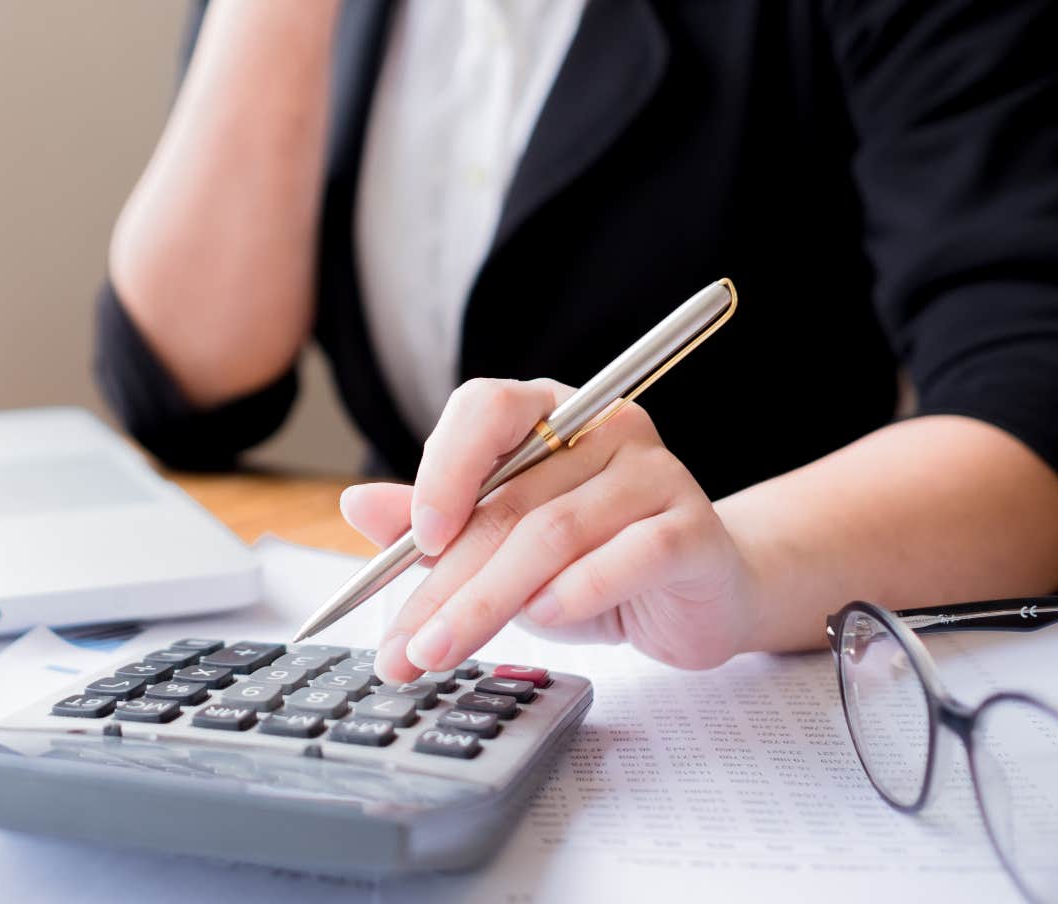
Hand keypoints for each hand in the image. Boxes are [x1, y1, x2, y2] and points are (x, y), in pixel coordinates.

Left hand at [340, 379, 761, 682]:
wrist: (700, 595)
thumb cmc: (593, 562)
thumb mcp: (499, 544)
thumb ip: (433, 522)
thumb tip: (356, 504)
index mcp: (548, 412)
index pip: (485, 408)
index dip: (444, 467)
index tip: (415, 538)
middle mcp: (604, 428)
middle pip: (508, 499)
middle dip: (442, 582)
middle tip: (401, 644)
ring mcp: (655, 473)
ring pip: (553, 534)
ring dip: (488, 601)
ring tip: (442, 650)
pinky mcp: (691, 528)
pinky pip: (625, 557)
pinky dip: (575, 594)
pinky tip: (543, 619)